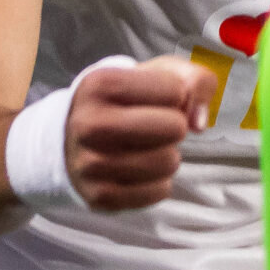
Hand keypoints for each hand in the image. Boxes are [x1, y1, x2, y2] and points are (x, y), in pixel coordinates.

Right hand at [65, 55, 218, 211]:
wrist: (70, 139)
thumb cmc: (124, 100)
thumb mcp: (155, 73)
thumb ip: (195, 81)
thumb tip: (199, 123)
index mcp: (100, 84)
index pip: (176, 91)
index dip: (176, 95)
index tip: (154, 99)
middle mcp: (89, 124)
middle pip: (175, 127)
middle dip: (175, 125)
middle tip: (156, 126)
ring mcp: (91, 164)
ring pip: (168, 162)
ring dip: (168, 155)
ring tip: (148, 148)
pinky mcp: (100, 196)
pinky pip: (158, 192)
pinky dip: (159, 182)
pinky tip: (141, 171)